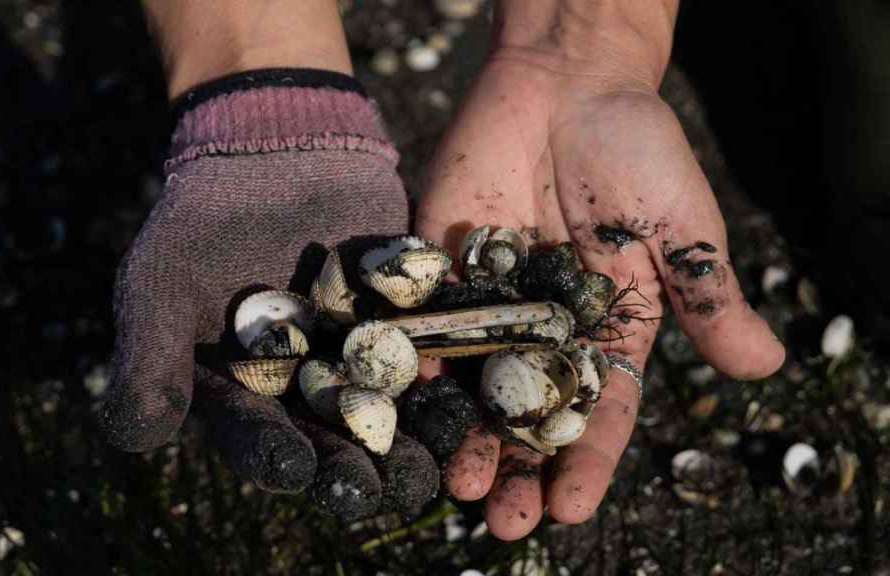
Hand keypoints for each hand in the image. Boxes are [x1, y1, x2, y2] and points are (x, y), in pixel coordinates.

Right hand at [99, 81, 439, 520]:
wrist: (274, 151)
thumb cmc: (201, 223)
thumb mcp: (160, 287)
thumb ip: (149, 361)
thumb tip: (137, 439)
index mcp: (245, 397)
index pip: (258, 440)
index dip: (275, 457)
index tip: (294, 468)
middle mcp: (306, 391)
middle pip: (331, 442)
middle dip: (352, 469)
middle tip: (376, 490)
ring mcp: (361, 360)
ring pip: (387, 415)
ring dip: (408, 444)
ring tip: (428, 466)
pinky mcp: (407, 325)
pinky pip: (430, 358)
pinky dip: (445, 380)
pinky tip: (461, 401)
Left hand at [416, 4, 784, 539]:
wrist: (566, 82)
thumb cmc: (637, 149)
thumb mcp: (681, 224)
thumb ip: (706, 293)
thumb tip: (765, 366)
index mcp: (608, 327)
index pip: (599, 408)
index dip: (586, 461)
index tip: (572, 511)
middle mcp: (545, 327)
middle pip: (528, 411)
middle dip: (516, 467)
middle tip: (501, 521)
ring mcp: (492, 300)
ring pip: (474, 382)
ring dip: (463, 434)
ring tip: (454, 484)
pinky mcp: (445, 266)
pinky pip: (426, 322)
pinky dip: (416, 363)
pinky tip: (407, 406)